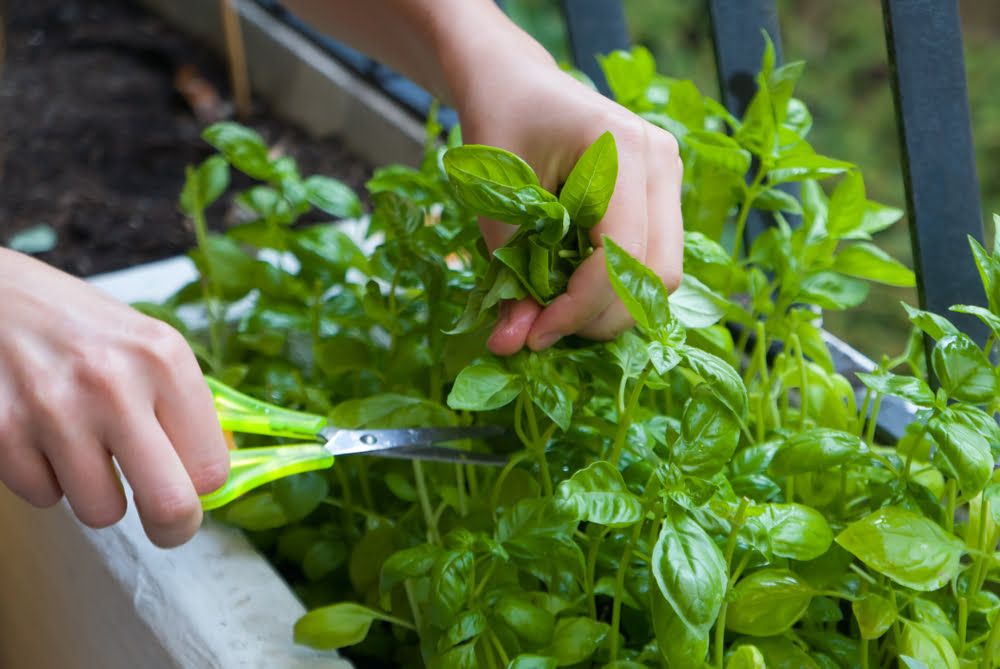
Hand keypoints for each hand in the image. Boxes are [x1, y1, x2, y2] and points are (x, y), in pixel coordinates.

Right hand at [0, 249, 229, 546]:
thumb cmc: (81, 326)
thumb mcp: (149, 345)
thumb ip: (187, 407)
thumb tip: (221, 473)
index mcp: (163, 359)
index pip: (212, 466)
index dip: (204, 487)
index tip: (192, 485)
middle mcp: (114, 384)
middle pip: (170, 505)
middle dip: (173, 527)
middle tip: (166, 523)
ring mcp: (54, 410)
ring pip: (102, 513)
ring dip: (98, 494)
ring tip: (88, 450)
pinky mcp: (2, 431)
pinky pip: (44, 497)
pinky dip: (47, 478)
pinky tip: (43, 437)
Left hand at [451, 53, 683, 354]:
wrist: (514, 82)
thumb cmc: (498, 128)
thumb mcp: (493, 205)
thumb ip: (508, 276)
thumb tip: (510, 347)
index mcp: (621, 148)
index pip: (621, 256)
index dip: (579, 309)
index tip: (533, 335)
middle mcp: (660, 159)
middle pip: (656, 275)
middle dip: (600, 317)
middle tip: (544, 329)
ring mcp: (669, 173)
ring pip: (663, 273)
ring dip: (613, 307)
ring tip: (558, 309)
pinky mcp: (664, 191)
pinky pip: (656, 258)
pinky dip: (618, 286)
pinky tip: (575, 285)